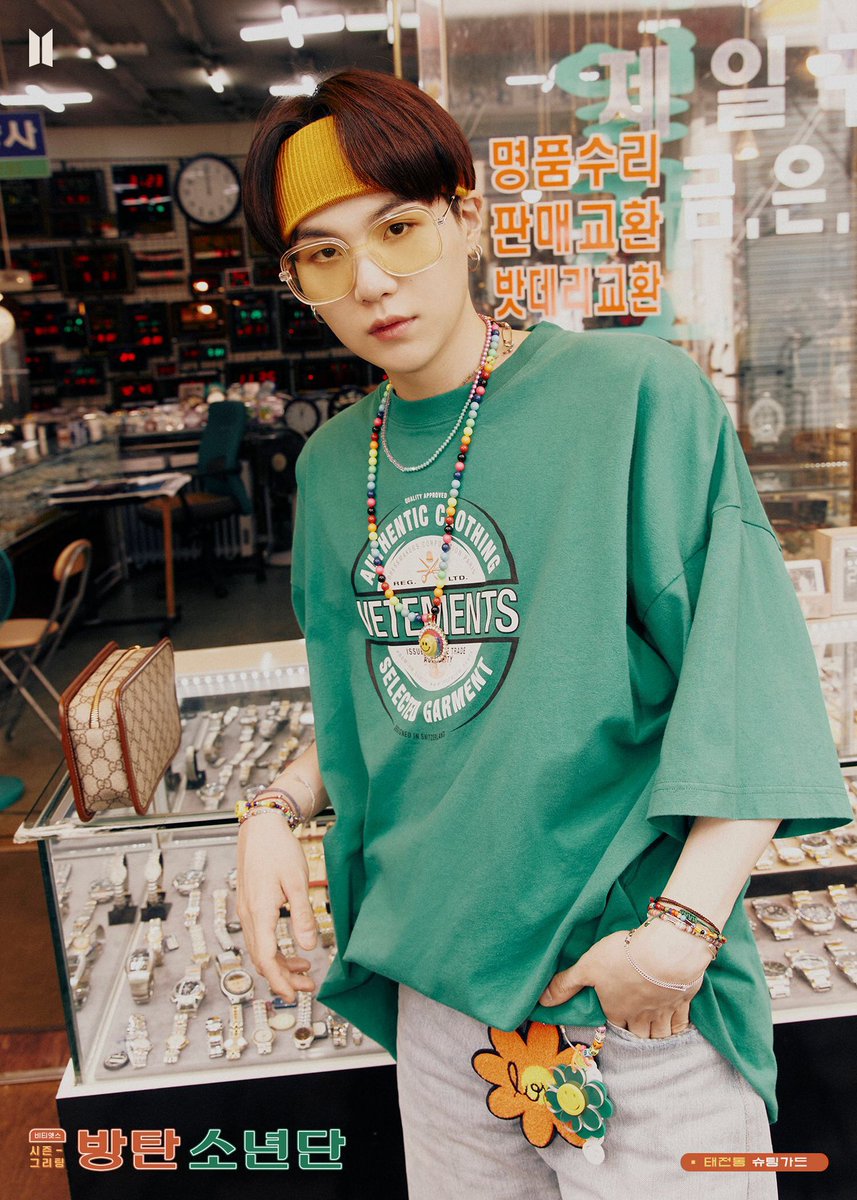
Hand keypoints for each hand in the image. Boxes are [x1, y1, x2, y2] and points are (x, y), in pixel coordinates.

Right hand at [236, 812, 317, 1001]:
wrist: (260, 827)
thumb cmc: (279, 849)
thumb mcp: (297, 882)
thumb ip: (302, 915)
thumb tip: (308, 947)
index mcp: (259, 912)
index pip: (266, 958)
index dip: (280, 980)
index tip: (294, 994)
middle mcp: (248, 916)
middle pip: (262, 959)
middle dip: (283, 978)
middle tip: (307, 988)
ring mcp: (247, 911)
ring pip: (261, 950)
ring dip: (281, 965)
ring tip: (305, 973)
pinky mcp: (251, 906)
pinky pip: (261, 937)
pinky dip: (276, 950)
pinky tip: (294, 950)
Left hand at [538, 920, 711, 1038]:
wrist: (664, 954)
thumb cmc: (622, 957)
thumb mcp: (586, 966)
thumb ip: (565, 984)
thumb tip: (542, 1002)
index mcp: (616, 1008)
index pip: (614, 1022)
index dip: (614, 1020)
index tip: (616, 1018)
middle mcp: (640, 1016)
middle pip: (639, 1033)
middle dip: (637, 1033)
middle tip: (637, 1030)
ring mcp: (663, 1010)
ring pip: (661, 1033)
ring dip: (657, 1035)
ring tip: (655, 1033)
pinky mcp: (683, 1001)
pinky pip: (681, 1023)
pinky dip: (679, 1028)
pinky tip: (678, 1027)